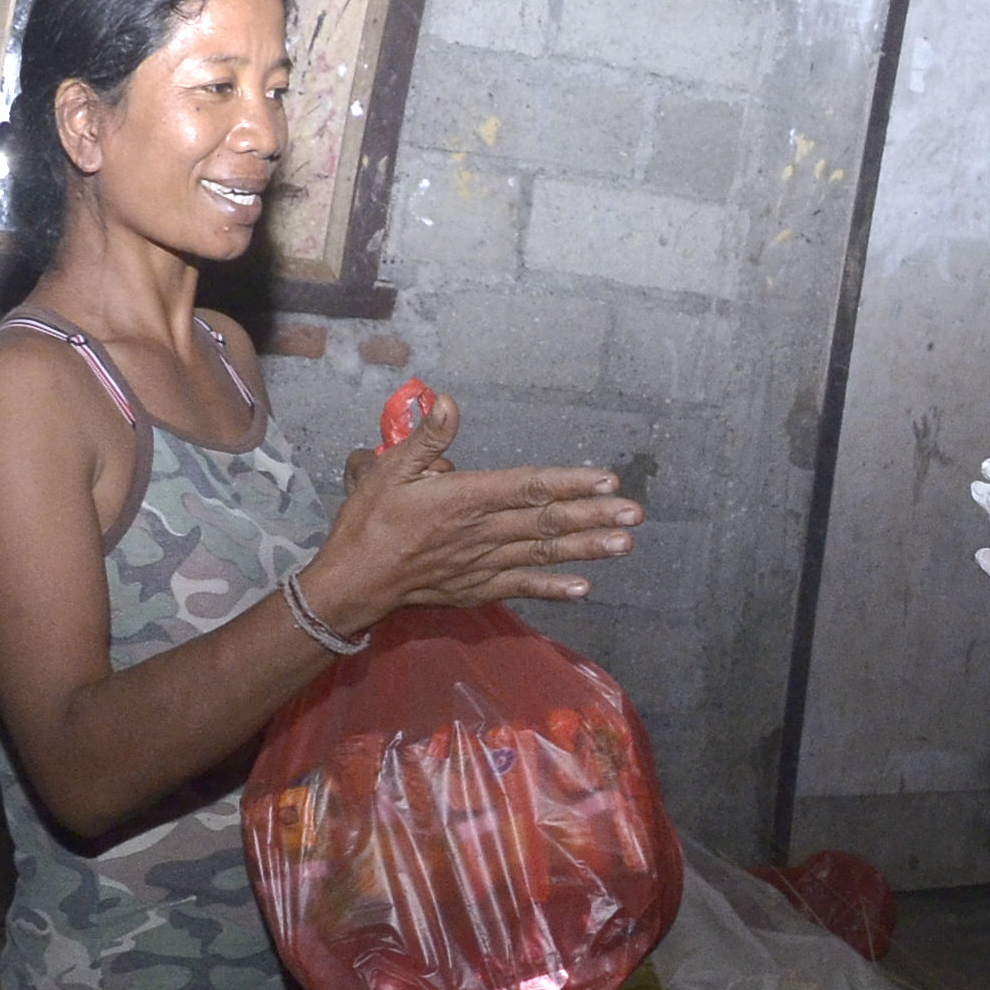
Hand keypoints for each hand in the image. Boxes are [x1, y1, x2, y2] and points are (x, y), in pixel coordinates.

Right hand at [300, 389, 641, 630]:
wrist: (354, 581)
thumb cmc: (370, 520)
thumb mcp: (389, 468)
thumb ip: (426, 437)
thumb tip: (448, 401)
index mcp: (465, 497)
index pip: (528, 486)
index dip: (570, 483)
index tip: (606, 480)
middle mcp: (482, 531)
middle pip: (546, 520)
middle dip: (594, 516)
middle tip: (635, 514)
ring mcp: (483, 563)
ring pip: (542, 552)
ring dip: (586, 548)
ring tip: (624, 544)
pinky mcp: (477, 588)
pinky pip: (521, 587)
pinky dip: (553, 588)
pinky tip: (584, 588)